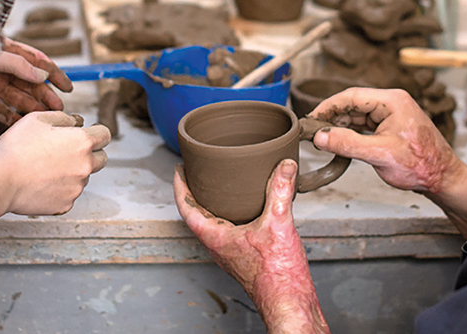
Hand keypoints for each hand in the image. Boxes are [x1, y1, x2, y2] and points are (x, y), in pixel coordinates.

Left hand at [0, 38, 73, 124]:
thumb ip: (18, 64)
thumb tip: (42, 76)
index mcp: (7, 51)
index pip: (37, 62)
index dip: (55, 74)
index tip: (68, 87)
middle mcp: (3, 69)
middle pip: (30, 83)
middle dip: (46, 96)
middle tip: (58, 107)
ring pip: (19, 99)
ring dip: (34, 107)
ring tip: (46, 116)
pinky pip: (1, 111)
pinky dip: (13, 119)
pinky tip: (26, 123)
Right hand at [0, 111, 109, 223]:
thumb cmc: (15, 148)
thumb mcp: (38, 119)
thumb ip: (64, 118)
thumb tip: (76, 121)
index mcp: (82, 142)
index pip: (105, 135)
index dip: (96, 132)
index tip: (89, 134)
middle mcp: (85, 165)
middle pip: (101, 158)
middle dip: (90, 154)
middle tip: (68, 153)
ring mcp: (77, 187)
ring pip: (83, 177)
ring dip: (73, 173)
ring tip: (46, 169)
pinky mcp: (66, 204)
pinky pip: (69, 195)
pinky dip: (60, 190)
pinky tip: (42, 184)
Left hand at [174, 161, 329, 333]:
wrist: (288, 300)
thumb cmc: (276, 274)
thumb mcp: (278, 224)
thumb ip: (280, 191)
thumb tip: (285, 166)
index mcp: (216, 238)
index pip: (186, 208)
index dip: (179, 186)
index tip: (178, 170)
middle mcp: (219, 246)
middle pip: (197, 215)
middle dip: (194, 192)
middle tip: (194, 173)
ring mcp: (230, 253)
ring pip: (213, 224)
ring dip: (211, 205)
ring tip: (218, 187)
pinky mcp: (244, 256)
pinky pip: (229, 230)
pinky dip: (231, 214)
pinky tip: (248, 209)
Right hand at [310, 88, 466, 236]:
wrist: (443, 178)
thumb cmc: (421, 165)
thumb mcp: (380, 154)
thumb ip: (348, 143)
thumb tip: (320, 136)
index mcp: (392, 101)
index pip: (352, 96)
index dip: (328, 106)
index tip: (311, 119)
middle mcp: (393, 103)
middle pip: (353, 104)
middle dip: (332, 117)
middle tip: (313, 131)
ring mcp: (393, 114)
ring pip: (358, 115)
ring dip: (341, 126)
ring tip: (322, 138)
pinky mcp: (391, 127)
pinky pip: (365, 125)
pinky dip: (351, 133)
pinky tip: (339, 142)